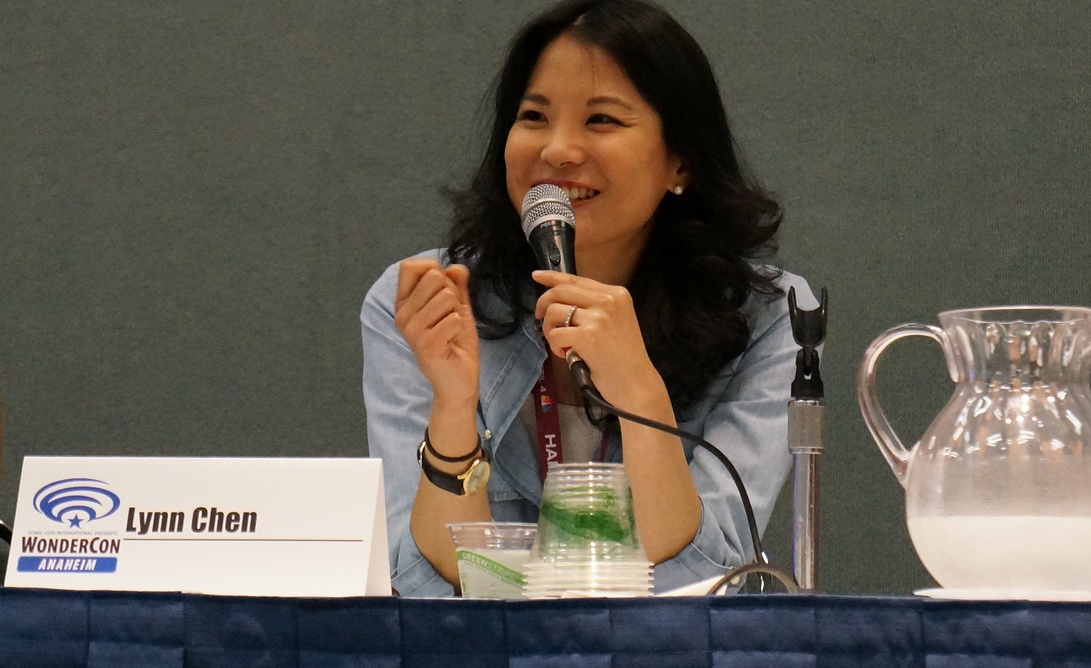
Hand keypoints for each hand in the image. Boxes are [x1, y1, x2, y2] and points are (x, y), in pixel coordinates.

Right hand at [395, 258, 478, 409]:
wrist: (458, 382)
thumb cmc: (455, 345)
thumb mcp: (457, 308)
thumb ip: (456, 286)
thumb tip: (457, 267)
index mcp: (404, 304)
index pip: (409, 266)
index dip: (433, 269)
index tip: (442, 290)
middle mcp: (402, 315)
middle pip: (434, 277)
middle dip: (451, 294)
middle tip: (449, 318)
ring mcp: (411, 330)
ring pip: (447, 296)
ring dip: (457, 312)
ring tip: (450, 331)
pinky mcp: (425, 344)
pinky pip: (454, 318)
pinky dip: (460, 328)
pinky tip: (452, 342)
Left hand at [533, 270, 667, 413]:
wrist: (636, 382)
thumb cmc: (624, 356)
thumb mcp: (616, 320)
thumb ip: (594, 305)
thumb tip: (561, 298)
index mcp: (616, 293)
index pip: (577, 279)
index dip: (553, 277)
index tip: (536, 276)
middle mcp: (608, 301)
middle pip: (561, 291)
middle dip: (543, 303)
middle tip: (539, 317)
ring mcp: (598, 318)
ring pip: (554, 311)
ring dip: (548, 328)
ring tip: (559, 342)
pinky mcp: (587, 336)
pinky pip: (554, 334)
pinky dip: (553, 345)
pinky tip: (564, 354)